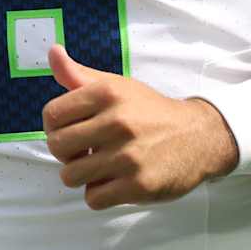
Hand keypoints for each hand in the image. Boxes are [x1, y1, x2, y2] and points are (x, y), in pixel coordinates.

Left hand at [41, 45, 238, 209]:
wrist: (199, 137)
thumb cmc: (148, 111)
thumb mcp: (116, 86)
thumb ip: (78, 74)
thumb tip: (52, 50)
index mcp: (107, 93)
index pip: (51, 115)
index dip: (54, 126)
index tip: (70, 130)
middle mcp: (117, 122)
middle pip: (57, 146)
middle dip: (66, 152)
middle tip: (84, 151)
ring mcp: (128, 156)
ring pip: (70, 176)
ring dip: (81, 176)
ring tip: (98, 167)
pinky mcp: (139, 186)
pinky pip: (93, 198)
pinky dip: (99, 194)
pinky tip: (113, 181)